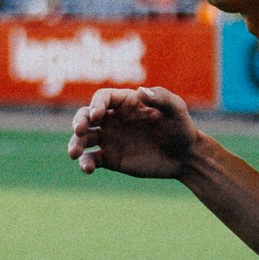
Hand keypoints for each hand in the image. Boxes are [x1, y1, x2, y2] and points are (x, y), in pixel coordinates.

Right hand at [69, 86, 196, 178]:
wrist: (185, 157)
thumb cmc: (181, 128)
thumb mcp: (177, 110)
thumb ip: (161, 98)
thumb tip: (140, 90)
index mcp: (126, 103)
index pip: (103, 98)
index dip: (97, 104)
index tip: (98, 115)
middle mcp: (113, 119)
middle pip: (86, 115)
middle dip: (79, 121)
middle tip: (79, 130)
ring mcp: (110, 139)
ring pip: (84, 138)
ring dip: (75, 143)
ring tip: (74, 153)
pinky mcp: (110, 159)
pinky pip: (92, 159)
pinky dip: (86, 163)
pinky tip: (87, 169)